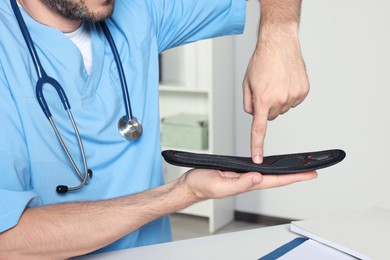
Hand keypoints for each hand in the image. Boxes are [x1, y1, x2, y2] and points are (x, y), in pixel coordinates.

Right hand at [179, 168, 316, 200]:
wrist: (191, 185)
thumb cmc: (202, 185)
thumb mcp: (220, 184)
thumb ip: (239, 183)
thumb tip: (258, 177)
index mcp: (247, 184)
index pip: (276, 181)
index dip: (294, 177)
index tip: (311, 174)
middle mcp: (249, 181)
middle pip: (278, 178)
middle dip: (296, 174)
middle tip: (312, 168)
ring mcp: (244, 177)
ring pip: (270, 173)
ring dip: (285, 170)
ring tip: (299, 166)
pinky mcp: (238, 172)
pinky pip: (259, 169)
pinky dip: (271, 166)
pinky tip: (275, 165)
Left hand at [243, 29, 308, 163]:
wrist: (279, 43)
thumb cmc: (261, 61)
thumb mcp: (247, 83)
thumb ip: (248, 104)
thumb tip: (254, 116)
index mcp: (263, 99)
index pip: (259, 129)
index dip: (257, 146)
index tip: (257, 159)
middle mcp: (280, 100)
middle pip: (270, 116)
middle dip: (266, 107)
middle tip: (266, 89)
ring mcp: (294, 96)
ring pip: (282, 109)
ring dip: (278, 100)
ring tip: (276, 82)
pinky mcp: (303, 91)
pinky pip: (293, 101)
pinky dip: (289, 94)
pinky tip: (286, 81)